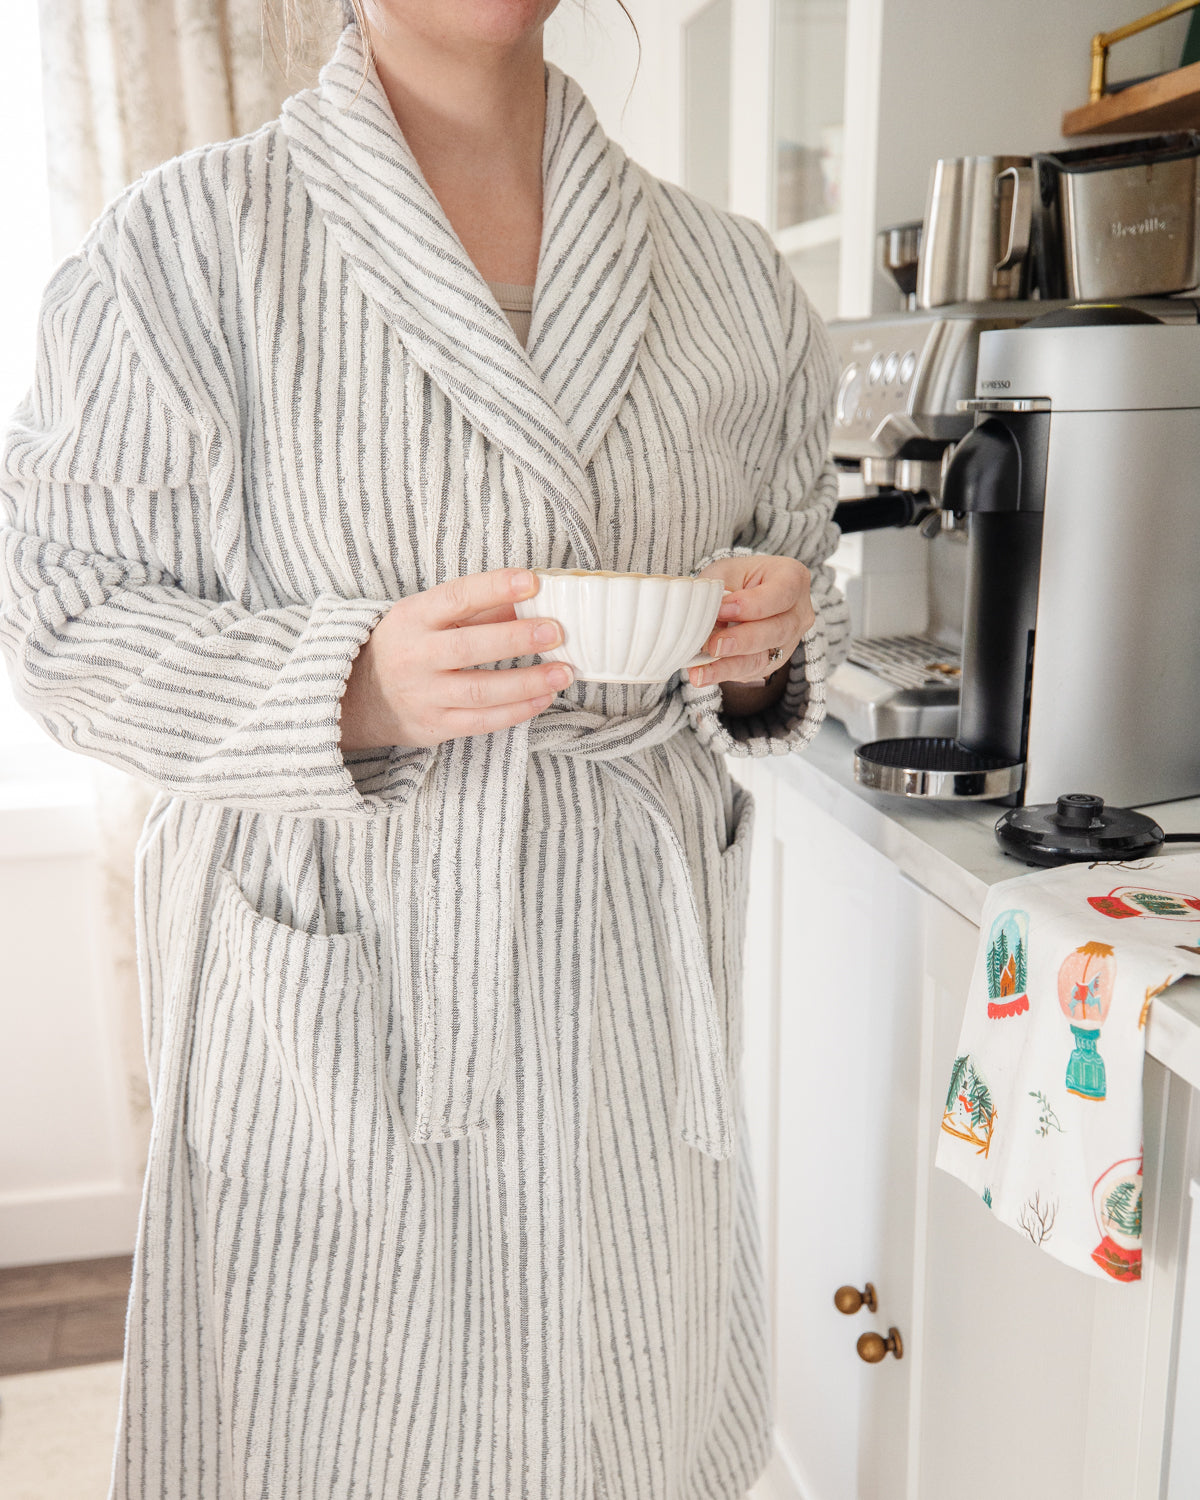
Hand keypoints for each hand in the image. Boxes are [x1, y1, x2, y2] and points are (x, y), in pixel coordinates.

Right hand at [339, 568, 572, 748]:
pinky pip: (481, 721)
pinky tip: (543, 698)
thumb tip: (531, 598)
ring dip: (528, 682)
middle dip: (517, 639)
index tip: (532, 581)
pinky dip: (517, 711)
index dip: (495, 588)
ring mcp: (424, 695)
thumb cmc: (405, 646)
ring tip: (564, 672)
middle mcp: (415, 656)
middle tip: (556, 632)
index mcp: (413, 618)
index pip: (457, 597)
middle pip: (469, 647)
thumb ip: (478, 610)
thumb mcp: (429, 618)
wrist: (357, 696)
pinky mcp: (435, 726)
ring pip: (481, 691)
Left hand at [687, 553, 813, 690]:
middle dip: (742, 640)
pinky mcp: (772, 662)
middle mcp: (798, 613)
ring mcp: (789, 642)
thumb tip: (700, 619)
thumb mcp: (724, 572)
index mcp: (792, 578)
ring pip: (764, 658)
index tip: (722, 610)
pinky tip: (702, 674)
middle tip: (713, 644)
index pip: (780, 594)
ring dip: (728, 666)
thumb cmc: (736, 578)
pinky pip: (750, 671)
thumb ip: (716, 591)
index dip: (751, 604)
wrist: (741, 596)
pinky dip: (723, 673)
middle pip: (777, 630)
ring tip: (700, 670)